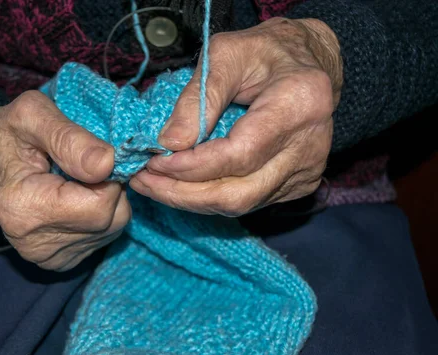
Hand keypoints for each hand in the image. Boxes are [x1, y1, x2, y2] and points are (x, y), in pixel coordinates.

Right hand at [0, 91, 130, 270]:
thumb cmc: (7, 131)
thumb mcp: (33, 115)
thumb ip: (70, 138)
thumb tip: (107, 164)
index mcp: (23, 209)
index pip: (99, 206)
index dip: (109, 176)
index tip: (91, 155)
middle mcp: (32, 244)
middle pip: (109, 220)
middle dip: (110, 188)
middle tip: (84, 165)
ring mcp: (44, 257)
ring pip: (110, 230)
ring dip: (105, 201)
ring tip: (75, 180)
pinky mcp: (56, 261)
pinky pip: (102, 238)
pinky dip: (98, 216)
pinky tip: (74, 198)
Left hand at [129, 18, 342, 215]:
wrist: (307, 63)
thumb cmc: (264, 51)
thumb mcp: (226, 53)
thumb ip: (198, 98)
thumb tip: (168, 144)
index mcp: (299, 104)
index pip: (239, 155)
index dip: (191, 166)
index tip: (152, 161)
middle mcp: (309, 146)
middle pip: (238, 193)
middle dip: (182, 194)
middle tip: (142, 181)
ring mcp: (306, 170)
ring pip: (240, 204)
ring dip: (190, 200)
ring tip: (153, 184)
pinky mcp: (298, 184)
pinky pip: (247, 201)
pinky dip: (208, 196)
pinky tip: (182, 183)